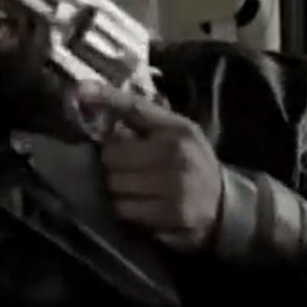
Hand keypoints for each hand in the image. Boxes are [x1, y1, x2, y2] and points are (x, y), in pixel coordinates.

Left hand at [77, 82, 223, 252]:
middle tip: (122, 168)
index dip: (106, 98)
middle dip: (110, 163)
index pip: (135, 107)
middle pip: (112, 155)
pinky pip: (124, 210)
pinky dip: (124, 209)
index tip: (80, 91)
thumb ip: (138, 117)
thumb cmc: (191, 163)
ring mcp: (174, 186)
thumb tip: (89, 95)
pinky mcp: (171, 214)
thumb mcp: (175, 133)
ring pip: (114, 184)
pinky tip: (137, 206)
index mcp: (177, 129)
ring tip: (130, 188)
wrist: (226, 206)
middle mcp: (176, 154)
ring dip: (115, 188)